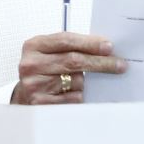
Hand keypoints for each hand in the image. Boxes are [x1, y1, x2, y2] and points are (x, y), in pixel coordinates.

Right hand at [10, 32, 125, 104]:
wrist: (24, 96)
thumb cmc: (43, 72)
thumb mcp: (51, 53)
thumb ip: (72, 47)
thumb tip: (105, 47)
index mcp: (34, 46)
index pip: (66, 40)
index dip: (90, 43)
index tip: (109, 47)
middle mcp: (31, 64)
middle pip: (74, 61)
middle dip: (100, 62)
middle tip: (119, 64)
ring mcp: (34, 85)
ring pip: (76, 81)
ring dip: (87, 83)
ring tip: (82, 83)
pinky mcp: (41, 103)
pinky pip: (73, 98)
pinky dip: (79, 96)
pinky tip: (73, 93)